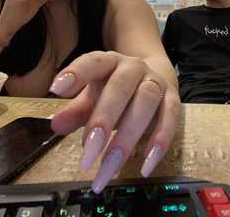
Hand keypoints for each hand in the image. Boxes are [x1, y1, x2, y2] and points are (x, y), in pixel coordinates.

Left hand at [49, 51, 180, 192]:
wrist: (155, 77)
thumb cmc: (116, 90)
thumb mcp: (93, 96)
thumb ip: (75, 111)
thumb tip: (56, 125)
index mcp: (109, 62)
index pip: (93, 62)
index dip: (77, 73)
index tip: (56, 89)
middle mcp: (134, 67)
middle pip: (120, 87)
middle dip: (104, 120)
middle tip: (87, 152)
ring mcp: (156, 82)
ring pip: (146, 103)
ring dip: (128, 137)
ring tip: (110, 167)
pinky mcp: (173, 99)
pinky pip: (170, 119)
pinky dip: (159, 142)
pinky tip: (145, 166)